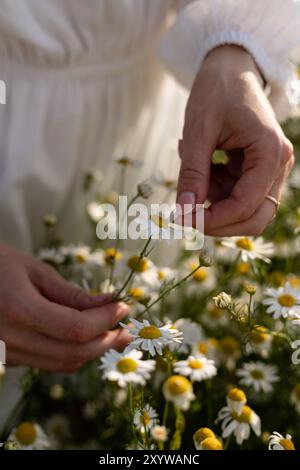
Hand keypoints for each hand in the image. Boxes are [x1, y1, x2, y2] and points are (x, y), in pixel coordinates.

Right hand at [0, 243, 129, 371]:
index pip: (75, 329)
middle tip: (127, 328)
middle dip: (107, 341)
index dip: (105, 321)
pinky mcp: (9, 358)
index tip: (123, 307)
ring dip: (94, 351)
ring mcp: (8, 353)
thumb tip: (110, 303)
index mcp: (19, 310)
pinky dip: (74, 353)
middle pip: (74, 353)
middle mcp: (12, 339)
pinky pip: (50, 363)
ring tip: (114, 334)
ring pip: (64, 363)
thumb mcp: (35, 270)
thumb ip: (72, 293)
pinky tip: (88, 338)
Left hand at [178, 45, 294, 235]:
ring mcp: (272, 168)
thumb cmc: (216, 92)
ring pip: (247, 210)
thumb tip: (183, 213)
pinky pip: (240, 195)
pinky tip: (206, 166)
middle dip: (219, 223)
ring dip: (216, 204)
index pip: (245, 205)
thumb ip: (192, 174)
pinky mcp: (260, 169)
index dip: (213, 220)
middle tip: (185, 216)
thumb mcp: (197, 132)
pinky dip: (217, 191)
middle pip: (255, 217)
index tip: (182, 220)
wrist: (230, 68)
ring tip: (196, 170)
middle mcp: (278, 164)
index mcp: (270, 152)